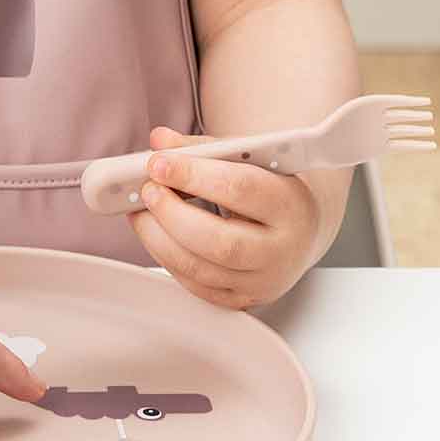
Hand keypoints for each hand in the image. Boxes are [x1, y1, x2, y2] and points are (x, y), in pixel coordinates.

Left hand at [127, 125, 322, 309]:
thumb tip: (160, 140)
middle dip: (172, 214)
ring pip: (202, 270)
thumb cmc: (269, 187)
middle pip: (220, 242)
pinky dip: (166, 258)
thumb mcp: (244, 158)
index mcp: (288, 204)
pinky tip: (155, 234)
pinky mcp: (243, 299)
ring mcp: (263, 281)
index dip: (192, 175)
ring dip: (159, 238)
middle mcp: (282, 250)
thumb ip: (200, 148)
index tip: (158, 164)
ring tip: (140, 211)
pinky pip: (195, 286)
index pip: (238, 189)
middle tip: (147, 190)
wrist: (300, 226)